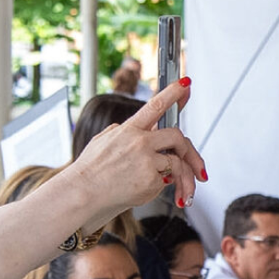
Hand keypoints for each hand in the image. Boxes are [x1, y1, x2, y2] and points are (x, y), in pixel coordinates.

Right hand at [69, 81, 205, 212]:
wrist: (81, 193)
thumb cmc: (90, 171)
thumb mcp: (103, 141)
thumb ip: (120, 133)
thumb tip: (130, 129)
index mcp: (128, 129)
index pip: (155, 105)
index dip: (173, 93)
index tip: (185, 83)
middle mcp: (140, 142)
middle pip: (177, 137)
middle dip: (191, 152)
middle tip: (197, 166)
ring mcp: (146, 161)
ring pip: (177, 163)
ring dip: (185, 179)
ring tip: (185, 194)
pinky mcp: (150, 180)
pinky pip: (166, 182)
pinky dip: (163, 189)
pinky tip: (149, 193)